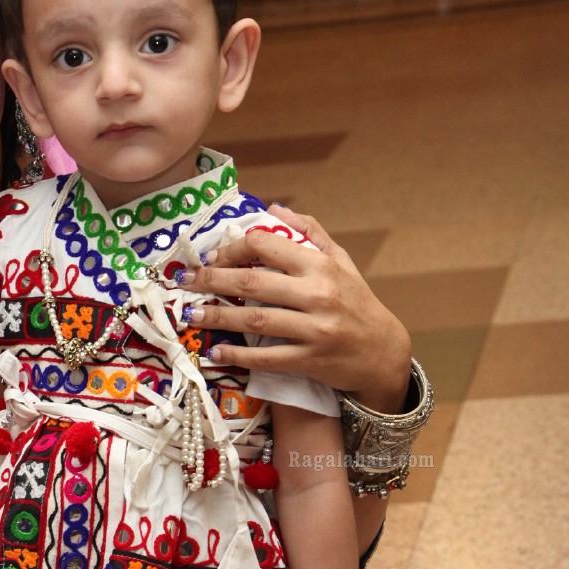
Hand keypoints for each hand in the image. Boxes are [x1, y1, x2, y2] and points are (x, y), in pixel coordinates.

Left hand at [180, 205, 411, 408]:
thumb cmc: (357, 302)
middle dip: (212, 280)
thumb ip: (309, 232)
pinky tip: (215, 352)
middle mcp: (317, 295)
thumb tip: (273, 207)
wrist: (383, 352)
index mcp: (320, 266)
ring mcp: (313, 330)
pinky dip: (237, 356)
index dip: (232, 249)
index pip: (265, 246)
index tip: (211, 257)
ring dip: (218, 317)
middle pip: (252, 282)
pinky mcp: (309, 361)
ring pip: (255, 320)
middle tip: (185, 281)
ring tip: (192, 314)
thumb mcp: (340, 261)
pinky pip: (266, 358)